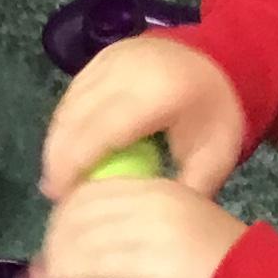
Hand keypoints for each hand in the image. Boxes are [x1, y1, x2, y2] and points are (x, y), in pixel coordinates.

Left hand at [28, 178, 249, 277]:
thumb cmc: (222, 273)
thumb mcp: (181, 232)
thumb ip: (140, 228)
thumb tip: (91, 244)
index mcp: (161, 188)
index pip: (94, 190)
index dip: (65, 217)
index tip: (55, 244)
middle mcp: (153, 200)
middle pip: (78, 210)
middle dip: (53, 241)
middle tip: (44, 272)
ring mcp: (149, 230)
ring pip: (76, 238)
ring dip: (52, 265)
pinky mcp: (145, 263)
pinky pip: (86, 266)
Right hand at [41, 37, 245, 203]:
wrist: (225, 60)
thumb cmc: (217, 115)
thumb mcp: (213, 159)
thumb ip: (184, 190)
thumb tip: (146, 222)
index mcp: (160, 92)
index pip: (103, 130)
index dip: (76, 163)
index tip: (62, 195)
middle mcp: (129, 68)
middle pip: (76, 116)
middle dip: (58, 156)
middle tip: (53, 193)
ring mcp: (113, 58)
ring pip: (68, 104)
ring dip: (57, 141)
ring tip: (56, 176)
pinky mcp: (103, 56)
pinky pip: (73, 93)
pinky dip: (65, 123)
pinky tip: (66, 149)